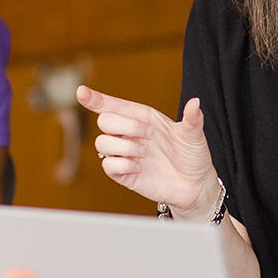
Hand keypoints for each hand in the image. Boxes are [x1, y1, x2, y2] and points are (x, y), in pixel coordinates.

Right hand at [77, 86, 217, 214]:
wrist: (195, 185)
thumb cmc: (192, 156)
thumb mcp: (194, 135)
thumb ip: (193, 119)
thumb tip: (196, 102)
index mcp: (143, 118)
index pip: (113, 106)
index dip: (96, 99)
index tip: (81, 92)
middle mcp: (130, 134)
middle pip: (104, 120)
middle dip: (125, 125)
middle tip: (150, 135)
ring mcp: (125, 154)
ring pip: (102, 143)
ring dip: (124, 146)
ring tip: (145, 153)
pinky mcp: (123, 173)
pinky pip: (107, 165)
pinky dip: (122, 164)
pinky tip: (139, 167)